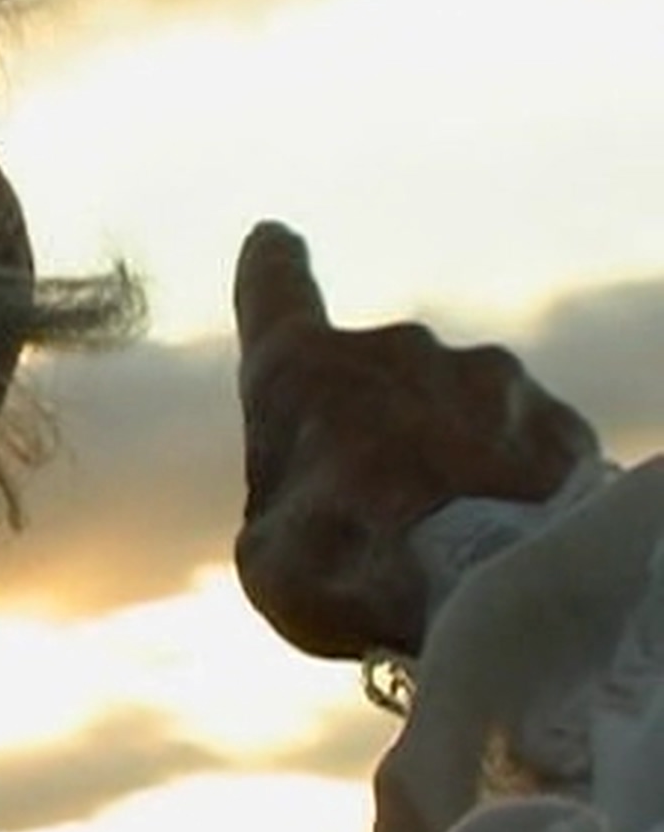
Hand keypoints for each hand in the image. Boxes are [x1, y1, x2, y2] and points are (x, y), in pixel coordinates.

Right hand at [232, 221, 599, 659]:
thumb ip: (294, 503)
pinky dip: (518, 488)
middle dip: (380, 435)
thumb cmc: (345, 572)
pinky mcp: (560, 424)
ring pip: (461, 418)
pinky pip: (529, 453)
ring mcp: (488, 379)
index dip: (270, 270)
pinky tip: (508, 544)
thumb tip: (329, 502)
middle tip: (381, 520)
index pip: (275, 292)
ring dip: (455, 463)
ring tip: (451, 546)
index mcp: (302, 372)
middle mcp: (396, 348)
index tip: (273, 240)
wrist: (476, 591)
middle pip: (379, 383)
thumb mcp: (271, 552)